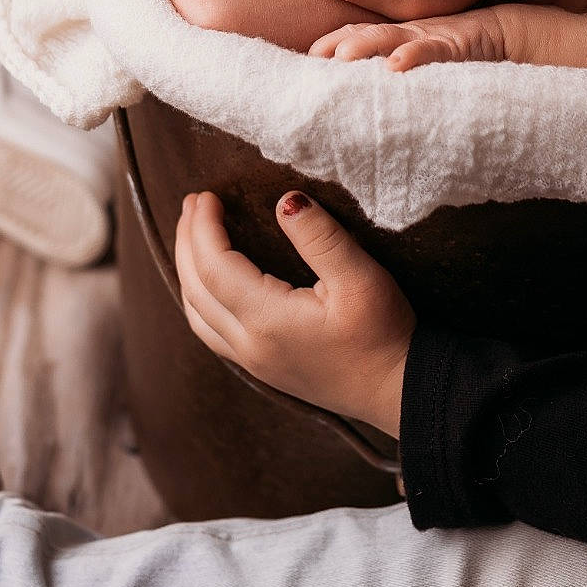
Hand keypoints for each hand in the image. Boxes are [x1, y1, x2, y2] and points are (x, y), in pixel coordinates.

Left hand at [175, 190, 412, 436]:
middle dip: (187, 243)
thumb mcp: (361, 277)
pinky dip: (200, 300)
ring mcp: (254, 362)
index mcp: (268, 320)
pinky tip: (210, 285)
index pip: (215, 266)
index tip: (205, 195)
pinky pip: (212, 333)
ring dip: (188, 273)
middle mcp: (251, 345)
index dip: (204, 227)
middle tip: (191, 204)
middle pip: (196, 289)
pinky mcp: (265, 369)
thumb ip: (320, 236)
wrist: (399, 391)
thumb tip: (284, 200)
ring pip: (197, 316)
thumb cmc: (384, 334)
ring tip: (192, 238)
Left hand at [309, 12, 508, 68]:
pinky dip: (412, 55)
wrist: (508, 35)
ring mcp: (431, 37)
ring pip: (391, 37)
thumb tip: (367, 97)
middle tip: (313, 58)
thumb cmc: (463, 53)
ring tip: (342, 56)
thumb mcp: (425, 62)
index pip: (359, 35)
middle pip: (366, 33)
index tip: (307, 59)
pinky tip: (395, 65)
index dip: (332, 43)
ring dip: (364, 45)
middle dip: (338, 43)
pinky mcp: (457, 45)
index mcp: (400, 38)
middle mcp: (409, 34)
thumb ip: (400, 71)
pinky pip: (432, 49)